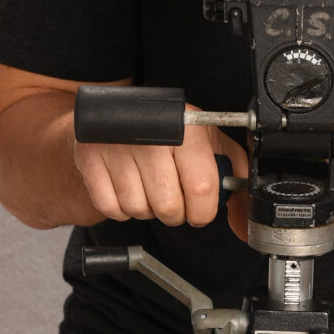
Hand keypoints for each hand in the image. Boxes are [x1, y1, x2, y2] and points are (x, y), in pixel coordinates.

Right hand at [74, 104, 248, 238]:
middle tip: (173, 192)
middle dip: (175, 212)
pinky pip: (110, 209)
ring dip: (147, 208)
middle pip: (168, 207)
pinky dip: (121, 208)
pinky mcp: (92, 158)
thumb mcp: (211, 141)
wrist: (122, 110)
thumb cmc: (172, 130)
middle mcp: (151, 135)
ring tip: (149, 183)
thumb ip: (235, 179)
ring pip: (139, 210)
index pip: (202, 188)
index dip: (203, 210)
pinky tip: (129, 184)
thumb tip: (242, 223)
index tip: (200, 209)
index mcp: (187, 130)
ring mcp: (118, 146)